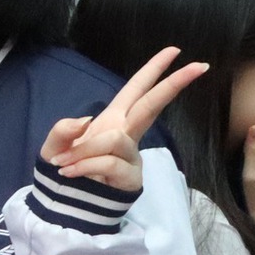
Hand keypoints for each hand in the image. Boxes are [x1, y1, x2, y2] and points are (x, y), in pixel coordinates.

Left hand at [43, 46, 207, 194]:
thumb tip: (86, 121)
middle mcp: (126, 134)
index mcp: (113, 120)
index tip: (175, 51)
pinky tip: (70, 172)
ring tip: (65, 162)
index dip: (153, 70)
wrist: (63, 203)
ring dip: (85, 149)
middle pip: (152, 104)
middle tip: (200, 65)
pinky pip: (107, 162)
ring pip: (114, 140)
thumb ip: (63, 130)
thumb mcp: (54, 146)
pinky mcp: (130, 177)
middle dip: (173, 84)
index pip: (136, 90)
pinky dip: (84, 165)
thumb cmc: (64, 169)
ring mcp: (132, 156)